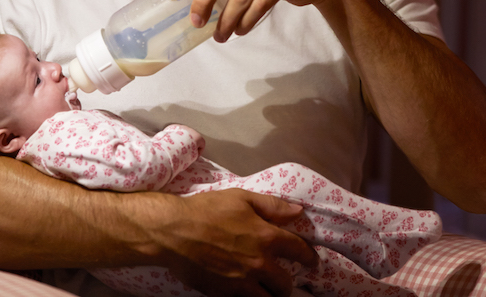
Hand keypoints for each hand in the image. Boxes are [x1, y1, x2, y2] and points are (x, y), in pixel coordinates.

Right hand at [159, 189, 316, 296]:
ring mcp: (241, 282)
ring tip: (268, 292)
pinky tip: (246, 293)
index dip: (309, 257)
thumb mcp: (241, 198)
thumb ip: (272, 206)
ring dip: (270, 296)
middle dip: (287, 284)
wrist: (173, 233)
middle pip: (284, 284)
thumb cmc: (207, 210)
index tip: (312, 261)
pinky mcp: (224, 294)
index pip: (298, 251)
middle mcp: (258, 263)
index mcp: (266, 237)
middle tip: (284, 281)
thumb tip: (297, 211)